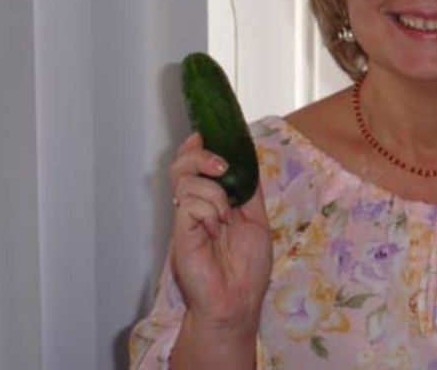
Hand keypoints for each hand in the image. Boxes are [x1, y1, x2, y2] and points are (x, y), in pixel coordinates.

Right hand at [168, 133, 271, 334]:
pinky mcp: (181, 232)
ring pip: (184, 180)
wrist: (238, 300)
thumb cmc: (246, 267)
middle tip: (221, 165)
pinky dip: (208, 209)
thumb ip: (249, 191)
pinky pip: (188, 204)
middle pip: (182, 165)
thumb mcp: (256, 219)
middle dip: (200, 155)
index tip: (206, 135)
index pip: (195, 165)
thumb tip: (247, 159)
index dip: (197, 146)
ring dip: (213, 191)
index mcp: (211, 201)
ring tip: (225, 215)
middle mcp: (194, 207)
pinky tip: (216, 228)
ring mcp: (185, 219)